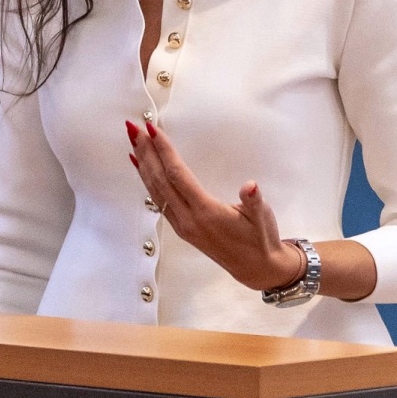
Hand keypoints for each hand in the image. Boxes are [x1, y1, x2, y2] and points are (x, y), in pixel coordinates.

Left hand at [126, 119, 306, 292]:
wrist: (256, 268)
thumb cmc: (261, 239)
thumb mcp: (263, 218)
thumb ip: (255, 201)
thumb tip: (251, 186)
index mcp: (206, 212)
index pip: (178, 175)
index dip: (164, 151)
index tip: (152, 129)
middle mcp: (189, 219)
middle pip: (160, 180)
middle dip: (146, 152)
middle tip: (133, 128)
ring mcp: (182, 225)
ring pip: (155, 190)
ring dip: (143, 164)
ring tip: (133, 140)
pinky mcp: (181, 228)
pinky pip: (158, 200)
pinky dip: (147, 181)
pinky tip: (141, 167)